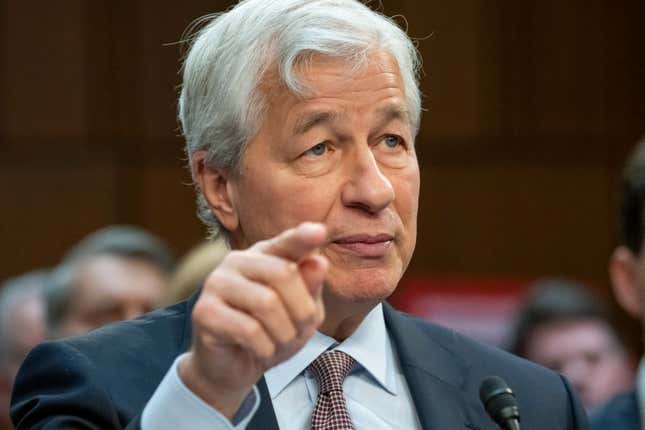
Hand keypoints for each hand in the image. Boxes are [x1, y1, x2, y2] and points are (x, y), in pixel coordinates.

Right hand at [178, 222, 327, 418]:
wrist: (233, 368)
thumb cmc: (272, 333)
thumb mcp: (302, 312)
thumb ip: (310, 286)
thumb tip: (319, 261)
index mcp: (264, 255)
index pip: (287, 242)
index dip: (302, 238)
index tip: (319, 232)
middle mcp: (237, 261)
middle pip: (284, 274)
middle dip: (301, 311)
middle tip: (298, 332)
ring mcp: (217, 283)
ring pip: (267, 303)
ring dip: (284, 333)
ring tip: (278, 343)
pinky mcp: (204, 311)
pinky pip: (249, 330)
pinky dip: (265, 348)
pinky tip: (260, 351)